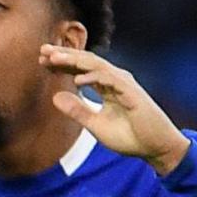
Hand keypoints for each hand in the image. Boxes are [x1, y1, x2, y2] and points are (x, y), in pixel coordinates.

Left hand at [40, 44, 191, 174]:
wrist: (155, 147)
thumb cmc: (129, 136)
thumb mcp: (95, 124)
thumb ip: (77, 110)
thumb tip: (54, 97)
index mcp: (106, 86)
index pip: (81, 70)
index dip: (62, 64)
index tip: (41, 60)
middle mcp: (115, 81)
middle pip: (86, 62)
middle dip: (65, 55)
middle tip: (43, 50)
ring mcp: (124, 85)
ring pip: (96, 66)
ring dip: (74, 61)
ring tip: (53, 58)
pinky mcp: (132, 93)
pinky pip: (111, 81)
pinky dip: (93, 78)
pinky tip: (76, 81)